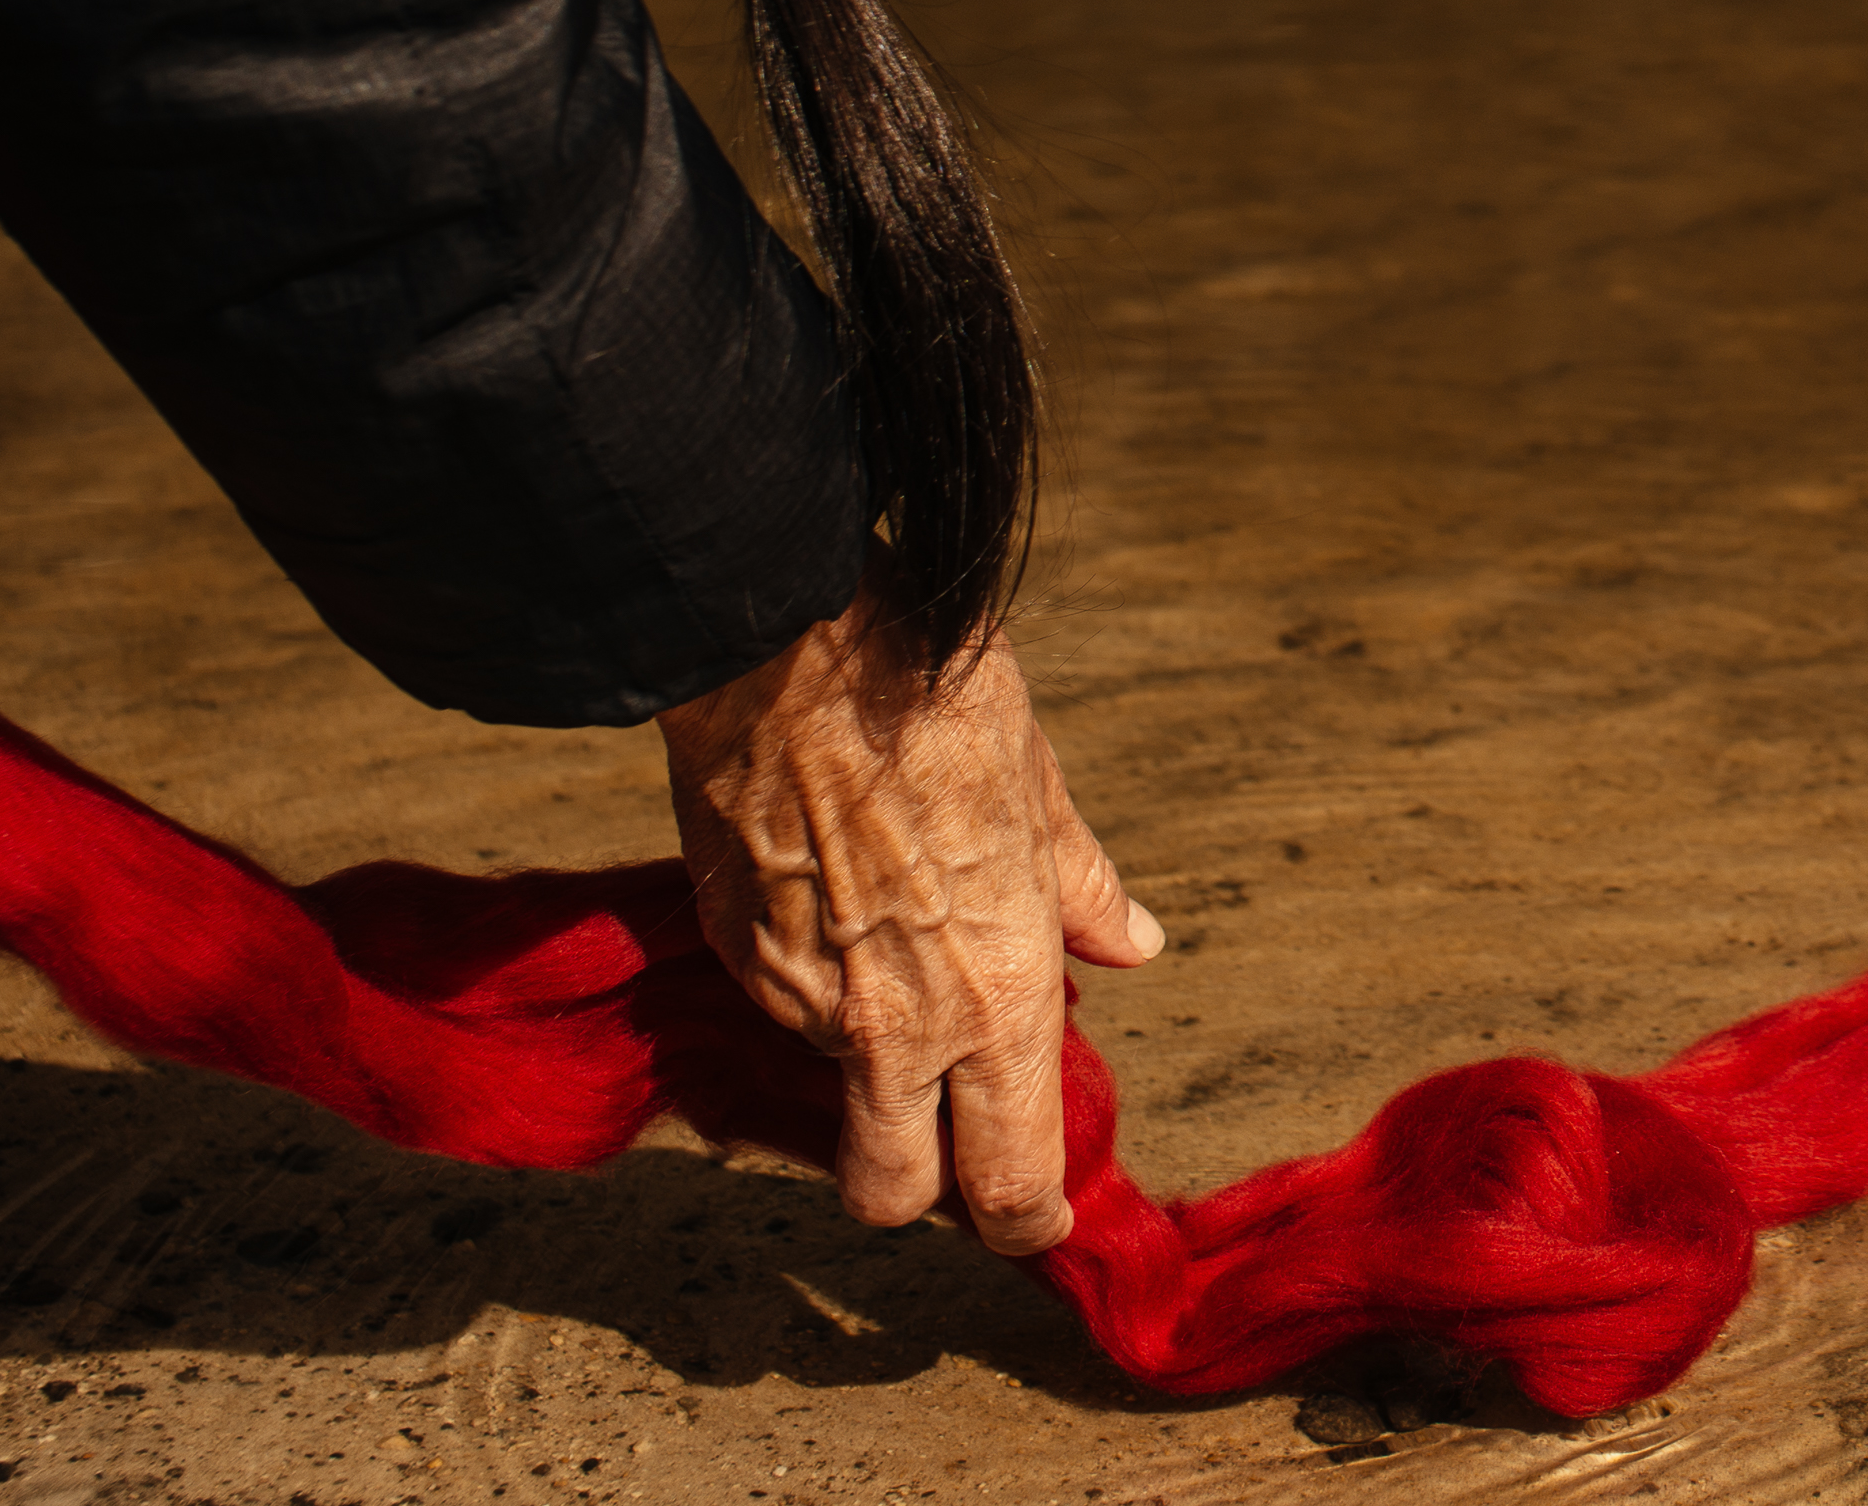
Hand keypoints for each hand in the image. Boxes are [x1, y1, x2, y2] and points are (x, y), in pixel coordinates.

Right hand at [655, 576, 1162, 1252]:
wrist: (783, 648)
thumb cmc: (931, 702)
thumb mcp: (1040, 791)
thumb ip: (1081, 891)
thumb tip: (1131, 947)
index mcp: (995, 998)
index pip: (1009, 1180)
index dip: (1027, 1219)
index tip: (1040, 1214)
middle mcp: (895, 1028)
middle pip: (892, 1195)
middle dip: (926, 1192)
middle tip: (958, 1141)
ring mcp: (800, 1002)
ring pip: (835, 1091)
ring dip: (869, 1066)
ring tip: (902, 962)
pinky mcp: (736, 958)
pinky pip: (784, 1014)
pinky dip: (816, 995)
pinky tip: (841, 912)